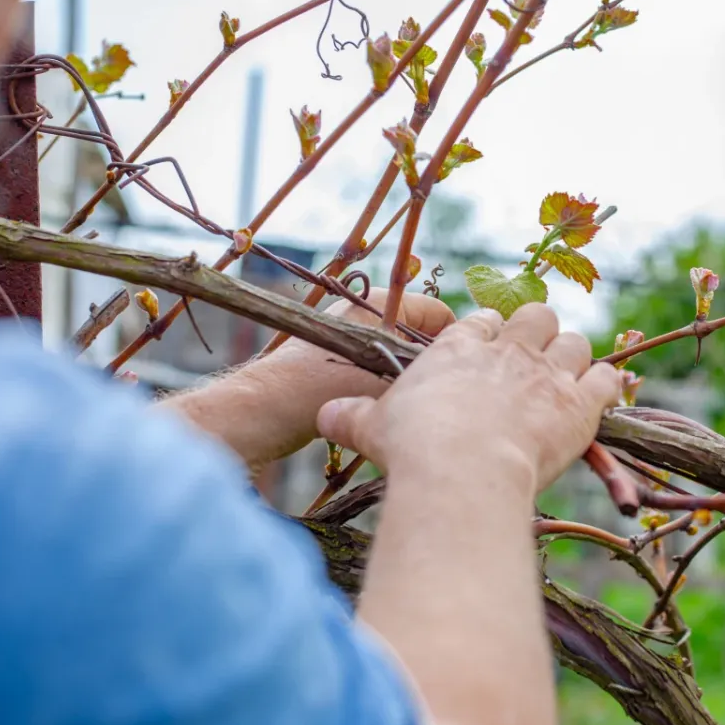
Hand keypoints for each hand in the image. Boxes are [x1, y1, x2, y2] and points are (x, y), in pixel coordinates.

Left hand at [162, 289, 453, 468]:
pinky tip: (392, 420)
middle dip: (434, 366)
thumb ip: (426, 370)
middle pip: (420, 339)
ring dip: (410, 385)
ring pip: (400, 364)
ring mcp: (349, 345)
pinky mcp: (336, 373)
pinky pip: (379, 381)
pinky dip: (390, 396)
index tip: (466, 372)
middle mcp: (364, 318)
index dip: (457, 341)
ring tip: (419, 410)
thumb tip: (463, 373)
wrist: (258, 415)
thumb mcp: (383, 374)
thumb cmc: (319, 385)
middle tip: (445, 395)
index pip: (437, 313)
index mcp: (377, 303)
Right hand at [317, 303, 620, 495]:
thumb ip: (350, 415)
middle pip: (537, 315)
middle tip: (532, 360)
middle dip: (538, 332)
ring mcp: (548, 372)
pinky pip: (608, 379)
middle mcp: (509, 350)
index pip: (482, 321)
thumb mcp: (370, 427)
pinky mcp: (581, 402)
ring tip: (567, 379)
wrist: (461, 470)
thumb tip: (324, 415)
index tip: (488, 351)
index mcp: (459, 346)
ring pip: (577, 342)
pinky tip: (601, 397)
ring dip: (574, 357)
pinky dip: (608, 386)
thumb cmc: (411, 447)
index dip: (489, 334)